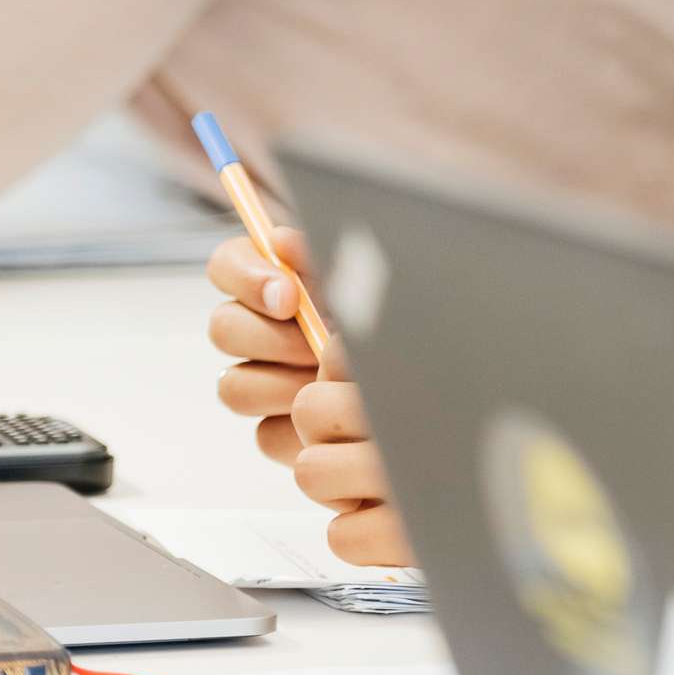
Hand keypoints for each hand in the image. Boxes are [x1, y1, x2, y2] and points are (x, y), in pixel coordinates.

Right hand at [208, 227, 408, 566]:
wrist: (449, 378)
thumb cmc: (406, 309)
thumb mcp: (371, 276)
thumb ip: (324, 254)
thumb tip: (282, 240)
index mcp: (275, 278)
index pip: (228, 265)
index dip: (248, 278)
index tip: (288, 296)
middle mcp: (261, 328)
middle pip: (225, 328)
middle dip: (271, 338)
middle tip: (316, 346)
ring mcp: (268, 380)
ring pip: (235, 386)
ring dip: (283, 385)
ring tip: (331, 382)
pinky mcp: (282, 430)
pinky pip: (267, 434)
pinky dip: (300, 430)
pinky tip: (340, 418)